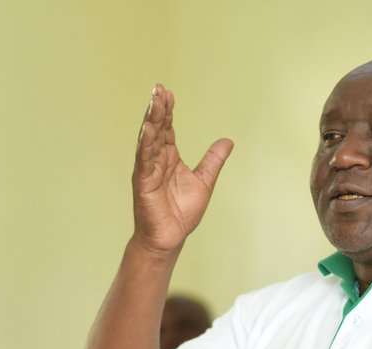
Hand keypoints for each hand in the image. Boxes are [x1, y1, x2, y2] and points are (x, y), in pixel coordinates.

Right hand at [131, 84, 233, 254]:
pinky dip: (145, 143)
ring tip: (153, 101)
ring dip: (150, 120)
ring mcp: (148, 170)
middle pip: (157, 129)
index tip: (169, 93)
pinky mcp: (143, 182)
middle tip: (159, 89)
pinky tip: (147, 128)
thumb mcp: (204, 181)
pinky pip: (143, 159)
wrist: (171, 237)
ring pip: (148, 140)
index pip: (167, 129)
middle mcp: (156, 160)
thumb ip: (213, 160)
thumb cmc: (182, 212)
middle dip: (158, 109)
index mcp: (168, 158)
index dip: (168, 111)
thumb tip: (228, 141)